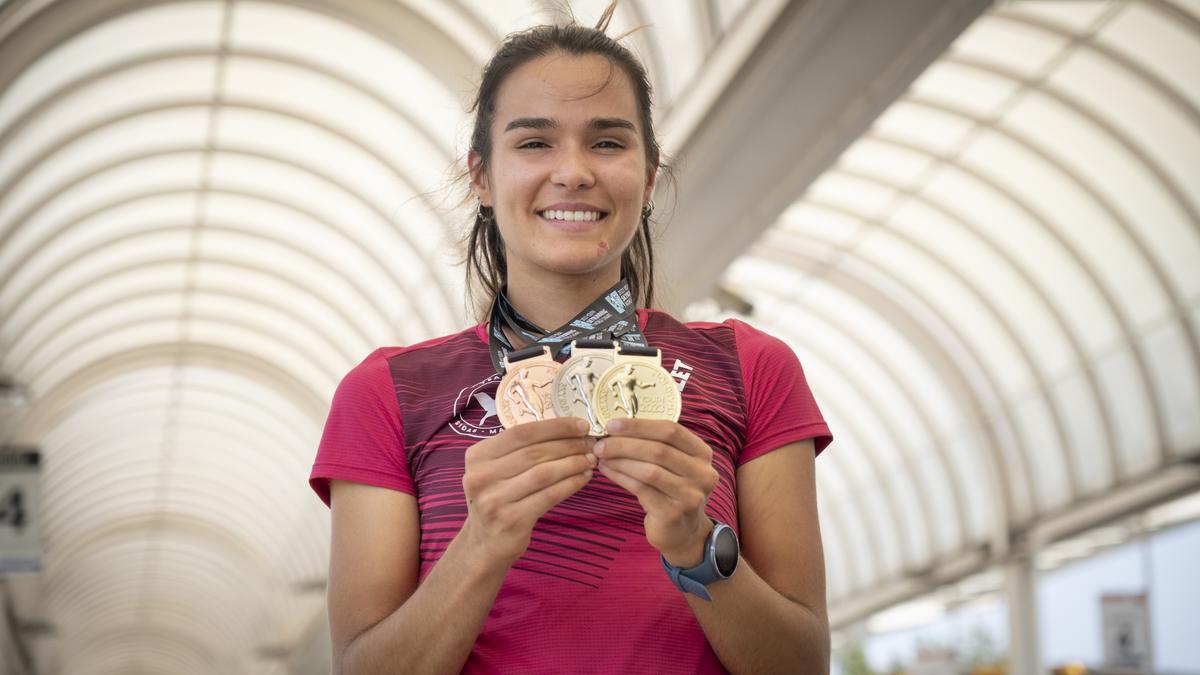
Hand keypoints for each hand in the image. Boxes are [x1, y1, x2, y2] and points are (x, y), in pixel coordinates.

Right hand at [461, 417, 596, 564]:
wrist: (485, 544)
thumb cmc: (498, 499)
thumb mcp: (497, 471)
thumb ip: (521, 450)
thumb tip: (568, 431)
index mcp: (477, 456)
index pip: (522, 433)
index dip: (555, 426)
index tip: (582, 425)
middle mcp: (481, 476)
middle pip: (535, 452)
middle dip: (569, 445)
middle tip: (591, 444)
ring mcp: (494, 499)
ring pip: (544, 473)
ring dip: (573, 463)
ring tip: (591, 460)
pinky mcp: (511, 520)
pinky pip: (549, 495)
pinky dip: (570, 484)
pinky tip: (583, 478)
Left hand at [593, 418, 719, 566]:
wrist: (683, 533)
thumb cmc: (672, 492)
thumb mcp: (674, 465)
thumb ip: (655, 446)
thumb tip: (616, 429)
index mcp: (702, 454)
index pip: (671, 431)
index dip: (640, 426)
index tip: (612, 424)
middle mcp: (702, 473)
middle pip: (659, 450)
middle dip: (624, 444)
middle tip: (600, 443)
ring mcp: (690, 495)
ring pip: (649, 470)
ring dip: (620, 460)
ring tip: (601, 456)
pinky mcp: (673, 513)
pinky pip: (641, 489)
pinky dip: (621, 477)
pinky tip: (607, 471)